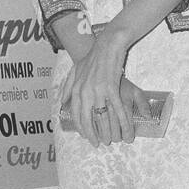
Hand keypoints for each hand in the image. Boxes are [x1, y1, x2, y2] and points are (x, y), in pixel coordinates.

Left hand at [69, 30, 135, 144]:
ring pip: (103, 117)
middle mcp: (85, 92)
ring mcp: (97, 91)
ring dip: (109, 131)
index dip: (82, 129)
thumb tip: (61, 102)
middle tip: (100, 143)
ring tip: (113, 140)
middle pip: (88, 120)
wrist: (107, 45)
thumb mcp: (75, 70)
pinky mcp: (111, 88)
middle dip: (94, 135)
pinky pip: (117, 109)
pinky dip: (123, 122)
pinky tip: (126, 130)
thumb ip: (67, 87)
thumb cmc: (92, 57)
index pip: (77, 115)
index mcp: (76, 90)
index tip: (88, 137)